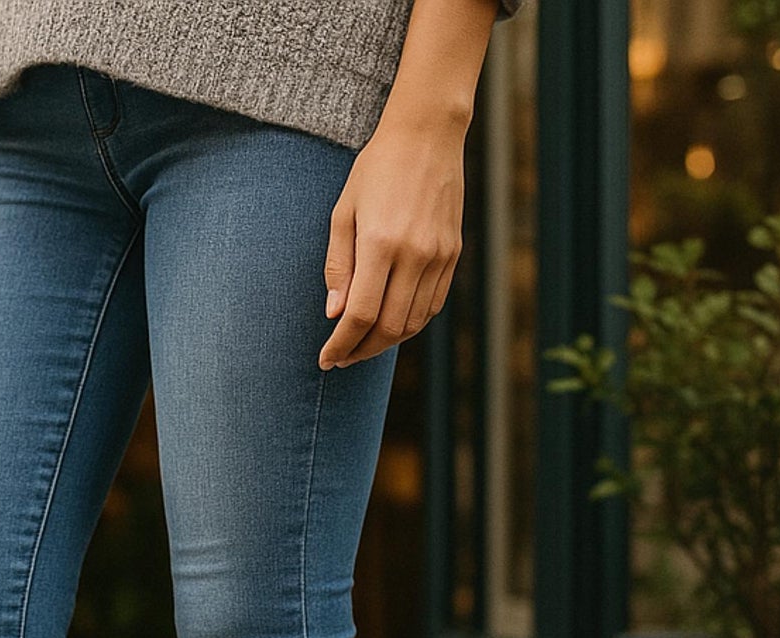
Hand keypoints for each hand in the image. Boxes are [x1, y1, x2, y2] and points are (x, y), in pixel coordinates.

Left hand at [318, 115, 466, 369]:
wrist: (427, 135)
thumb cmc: (375, 170)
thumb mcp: (343, 212)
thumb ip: (338, 266)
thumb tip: (334, 315)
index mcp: (380, 243)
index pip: (359, 315)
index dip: (341, 345)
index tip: (325, 359)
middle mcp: (414, 254)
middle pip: (388, 328)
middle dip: (360, 351)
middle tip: (341, 357)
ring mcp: (439, 256)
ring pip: (413, 323)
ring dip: (385, 343)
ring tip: (362, 345)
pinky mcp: (453, 253)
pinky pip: (432, 305)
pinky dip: (411, 324)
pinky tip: (390, 325)